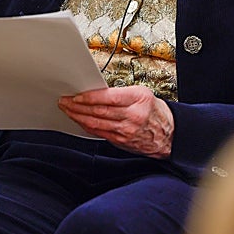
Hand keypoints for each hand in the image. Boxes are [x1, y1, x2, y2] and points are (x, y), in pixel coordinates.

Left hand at [58, 85, 173, 157]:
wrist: (169, 134)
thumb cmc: (153, 111)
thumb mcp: (142, 94)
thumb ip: (120, 94)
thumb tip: (94, 93)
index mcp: (139, 99)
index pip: (109, 97)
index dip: (89, 97)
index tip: (76, 95)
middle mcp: (133, 115)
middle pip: (99, 111)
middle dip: (78, 106)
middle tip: (65, 101)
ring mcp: (127, 130)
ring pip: (96, 123)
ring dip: (78, 116)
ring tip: (67, 110)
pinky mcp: (121, 141)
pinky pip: (99, 132)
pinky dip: (86, 126)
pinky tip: (79, 120)